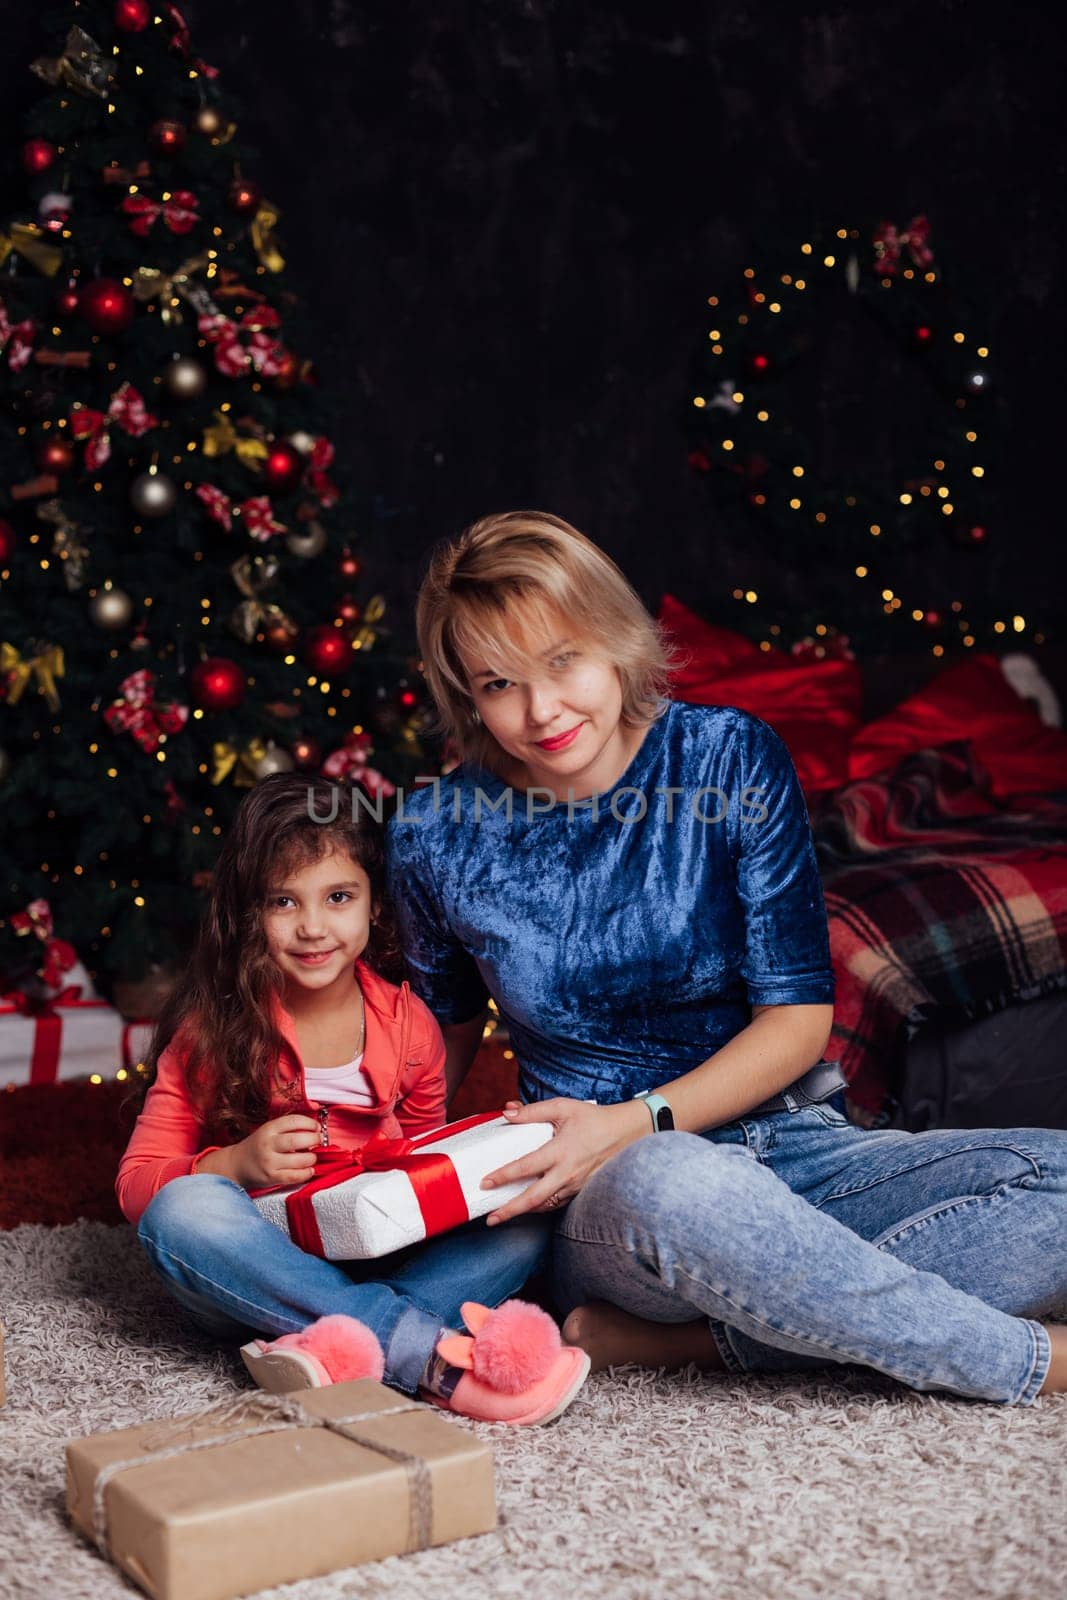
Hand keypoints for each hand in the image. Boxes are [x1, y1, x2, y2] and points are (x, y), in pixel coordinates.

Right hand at [229, 1114, 320, 1189]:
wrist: (236, 1165)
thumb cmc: (257, 1147)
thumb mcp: (269, 1131)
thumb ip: (288, 1129)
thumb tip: (314, 1130)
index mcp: (269, 1129)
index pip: (294, 1121)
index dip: (310, 1123)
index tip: (317, 1127)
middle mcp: (268, 1144)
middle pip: (297, 1140)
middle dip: (314, 1139)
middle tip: (319, 1141)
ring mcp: (269, 1161)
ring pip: (298, 1159)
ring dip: (311, 1158)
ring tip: (312, 1157)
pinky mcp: (271, 1177)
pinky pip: (293, 1176)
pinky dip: (305, 1173)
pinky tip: (309, 1170)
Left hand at [480, 1097, 647, 1224]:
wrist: (627, 1133)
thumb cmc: (594, 1118)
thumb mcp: (563, 1107)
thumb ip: (532, 1111)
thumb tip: (507, 1112)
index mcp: (560, 1150)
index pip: (526, 1167)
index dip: (503, 1176)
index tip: (485, 1182)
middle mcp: (567, 1173)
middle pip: (534, 1198)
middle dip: (510, 1210)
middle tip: (490, 1219)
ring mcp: (575, 1185)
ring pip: (545, 1205)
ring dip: (524, 1212)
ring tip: (503, 1215)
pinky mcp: (581, 1191)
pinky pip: (557, 1203)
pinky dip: (541, 1207)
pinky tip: (529, 1205)